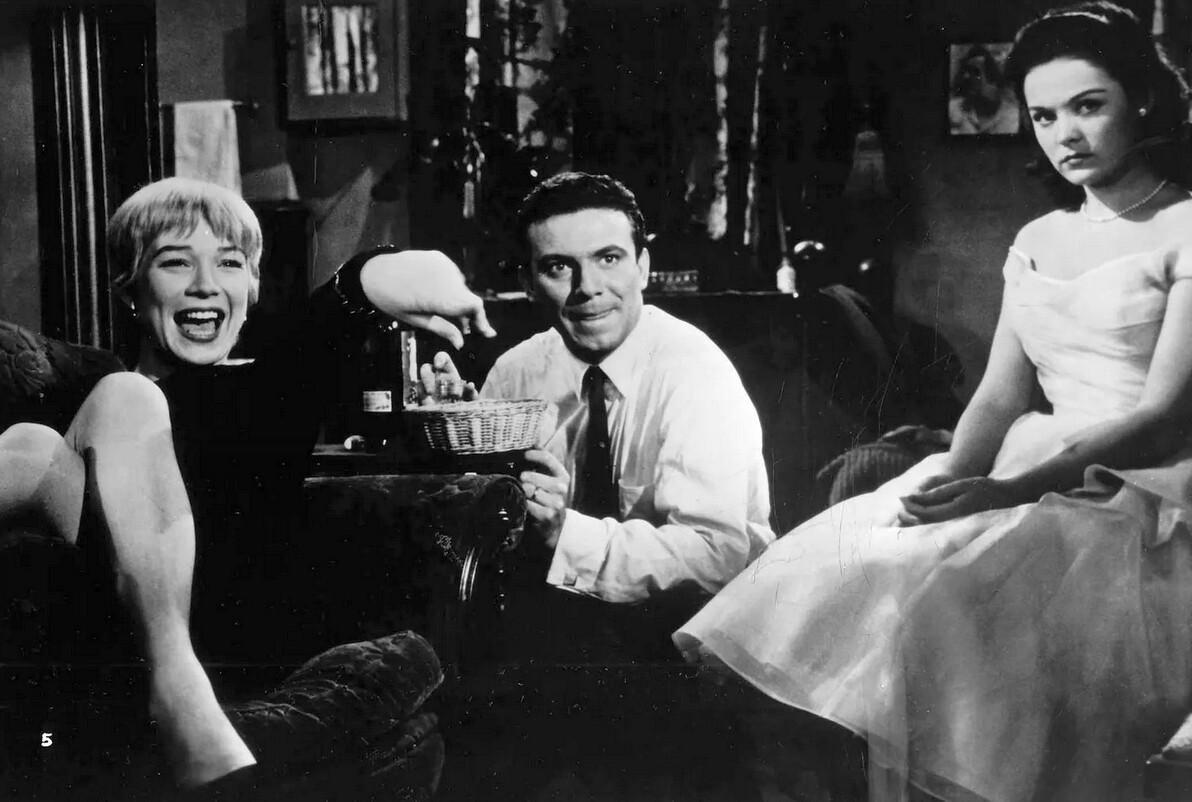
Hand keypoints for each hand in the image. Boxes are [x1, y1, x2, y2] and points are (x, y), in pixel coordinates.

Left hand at [359, 250, 495, 348]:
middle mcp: (445, 277)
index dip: (482, 320)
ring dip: (458, 300)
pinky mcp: (439, 257)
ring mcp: (443, 264)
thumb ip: (442, 329)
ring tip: (445, 311)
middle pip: (468, 298)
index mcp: (439, 296)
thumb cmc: (391, 300)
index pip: (474, 306)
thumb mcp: (415, 319)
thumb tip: (461, 343)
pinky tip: (437, 293)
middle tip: (462, 330)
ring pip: (461, 288)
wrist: (373, 271)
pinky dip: (451, 287)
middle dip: (468, 315)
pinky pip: (453, 276)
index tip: (487, 334)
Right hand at [417, 352, 477, 403]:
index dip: (439, 359)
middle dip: (428, 378)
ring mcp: (428, 389)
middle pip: (425, 369)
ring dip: (425, 390)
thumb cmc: (466, 406)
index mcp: (449, 372)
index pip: (441, 358)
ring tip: (432, 400)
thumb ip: (471, 393)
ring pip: (420, 383)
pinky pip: (419, 396)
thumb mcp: (471, 400)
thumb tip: (470, 385)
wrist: (459, 421)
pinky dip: (422, 399)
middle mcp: (436, 378)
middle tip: (432, 390)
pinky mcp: (423, 400)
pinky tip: (429, 405)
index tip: (438, 366)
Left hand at [520, 449, 569, 548]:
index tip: (523, 455)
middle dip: (525, 478)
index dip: (533, 455)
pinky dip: (523, 503)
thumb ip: (541, 464)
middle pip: (534, 476)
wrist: (554, 527)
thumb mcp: (549, 480)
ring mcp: (556, 503)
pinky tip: (523, 503)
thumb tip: (530, 442)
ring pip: (531, 490)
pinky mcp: (547, 515)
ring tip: (523, 492)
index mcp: (563, 476)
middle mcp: (562, 489)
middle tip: (521, 479)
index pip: (547, 458)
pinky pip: (528, 504)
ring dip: (523, 491)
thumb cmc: (547, 499)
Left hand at [898, 476, 1019, 525]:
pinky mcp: (962, 535)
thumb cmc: (985, 488)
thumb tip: (912, 498)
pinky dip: (927, 528)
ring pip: (931, 533)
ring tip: (906, 514)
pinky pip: (939, 534)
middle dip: (909, 519)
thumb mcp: (961, 486)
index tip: (902, 499)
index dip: (911, 508)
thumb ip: (937, 493)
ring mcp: (960, 533)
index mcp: (957, 513)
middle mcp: (958, 526)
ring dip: (916, 525)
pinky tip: (922, 521)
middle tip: (899, 510)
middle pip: (926, 528)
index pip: (926, 515)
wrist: (1010, 499)